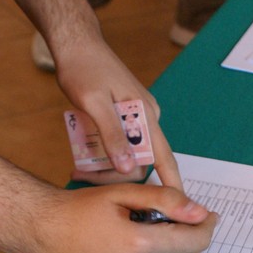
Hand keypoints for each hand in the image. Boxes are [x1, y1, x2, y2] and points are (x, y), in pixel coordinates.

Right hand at [18, 183, 215, 252]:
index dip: (207, 226)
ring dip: (175, 250)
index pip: (194, 241)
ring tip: (159, 226)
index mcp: (139, 245)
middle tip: (190, 219)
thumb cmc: (77, 208)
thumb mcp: (122, 193)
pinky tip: (140, 241)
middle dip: (196, 239)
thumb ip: (165, 200)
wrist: (40, 232)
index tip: (208, 214)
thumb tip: (198, 211)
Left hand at [51, 34, 183, 190]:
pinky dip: (104, 153)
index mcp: (146, 114)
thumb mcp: (94, 103)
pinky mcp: (123, 115)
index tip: (176, 208)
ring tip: (78, 166)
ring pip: (127, 153)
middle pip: (140, 160)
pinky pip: (119, 142)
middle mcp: (146, 118)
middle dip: (115, 174)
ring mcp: (135, 116)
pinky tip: (84, 154)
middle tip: (82, 175)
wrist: (75, 44)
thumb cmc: (83, 69)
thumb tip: (129, 168)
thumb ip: (112, 135)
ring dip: (106, 165)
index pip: (165, 157)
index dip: (171, 184)